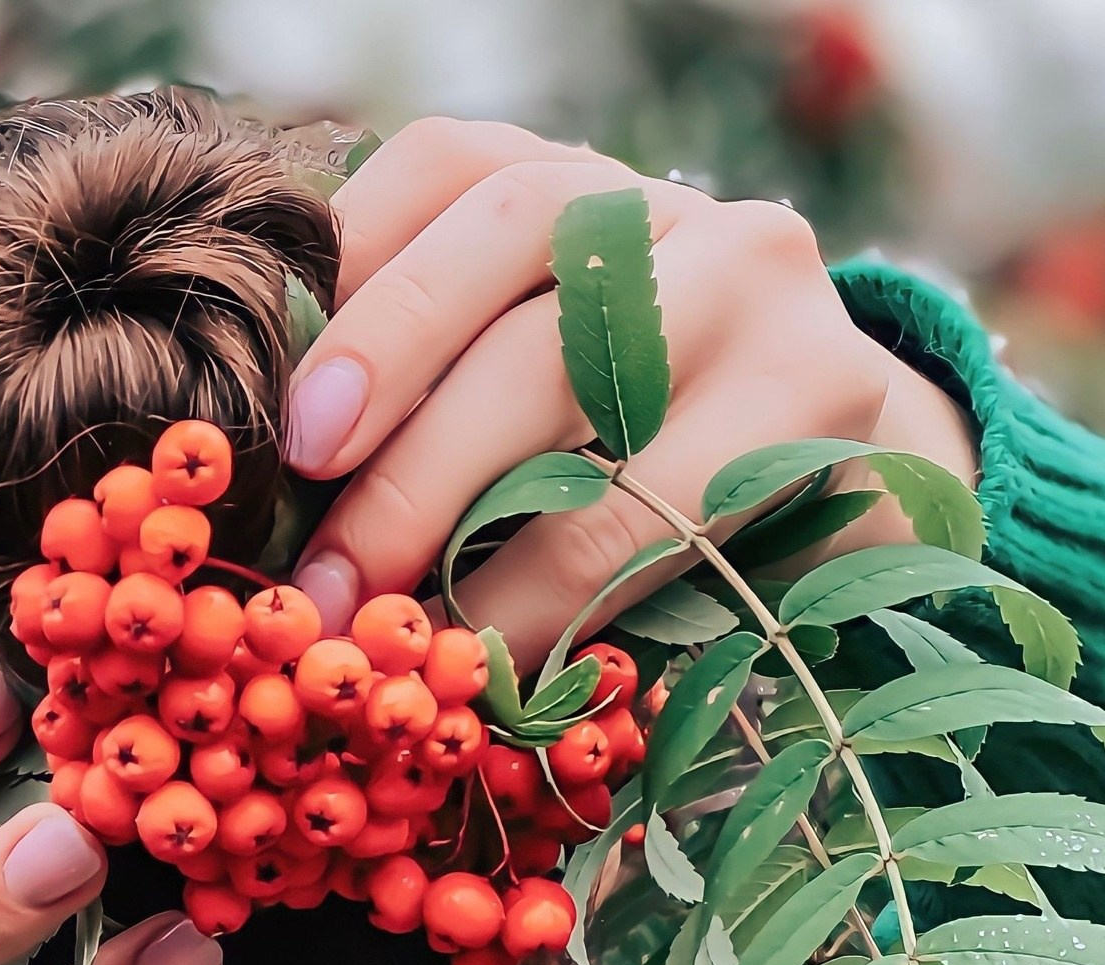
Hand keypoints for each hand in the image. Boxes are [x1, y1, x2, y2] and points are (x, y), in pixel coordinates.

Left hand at [283, 120, 978, 663]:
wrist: (833, 497)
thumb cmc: (620, 473)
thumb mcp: (511, 417)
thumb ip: (409, 420)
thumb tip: (271, 522)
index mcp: (561, 188)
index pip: (444, 168)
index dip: (354, 282)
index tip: (288, 428)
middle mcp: (660, 202)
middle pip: (508, 243)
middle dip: (391, 402)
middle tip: (320, 557)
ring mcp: (752, 275)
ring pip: (576, 365)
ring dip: (457, 511)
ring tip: (386, 622)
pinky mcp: (820, 384)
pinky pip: (657, 500)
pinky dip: (553, 594)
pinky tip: (490, 656)